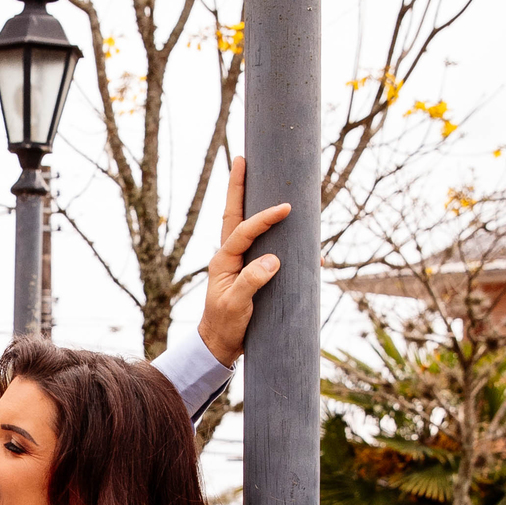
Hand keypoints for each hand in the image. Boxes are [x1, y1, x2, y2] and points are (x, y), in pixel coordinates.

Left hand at [198, 156, 290, 367]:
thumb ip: (251, 282)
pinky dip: (269, 228)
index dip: (264, 217)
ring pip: (245, 224)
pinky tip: (282, 221)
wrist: (219, 345)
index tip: (286, 208)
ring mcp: (238, 261)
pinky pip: (259, 243)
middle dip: (239, 187)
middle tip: (241, 159)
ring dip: (252, 200)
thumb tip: (273, 260)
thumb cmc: (225, 325)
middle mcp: (229, 255)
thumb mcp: (236, 305)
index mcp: (223, 260)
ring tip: (258, 176)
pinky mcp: (249, 270)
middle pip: (234, 213)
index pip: (244, 230)